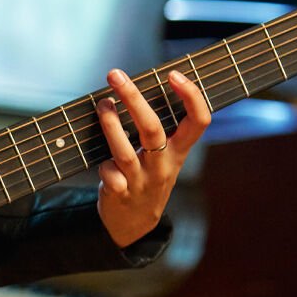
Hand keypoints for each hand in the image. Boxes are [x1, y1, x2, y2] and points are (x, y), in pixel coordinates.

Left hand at [95, 68, 210, 247]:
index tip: (174, 74)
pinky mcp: (121, 194)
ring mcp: (141, 180)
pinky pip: (109, 175)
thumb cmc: (147, 176)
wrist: (136, 222)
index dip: (191, 97)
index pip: (198, 122)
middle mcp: (162, 164)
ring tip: (102, 104)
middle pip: (153, 129)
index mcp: (178, 151)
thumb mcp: (163, 155)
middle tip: (116, 76)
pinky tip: (98, 159)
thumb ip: (156, 128)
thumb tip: (133, 87)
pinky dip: (102, 166)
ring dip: (111, 126)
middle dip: (134, 99)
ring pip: (126, 152)